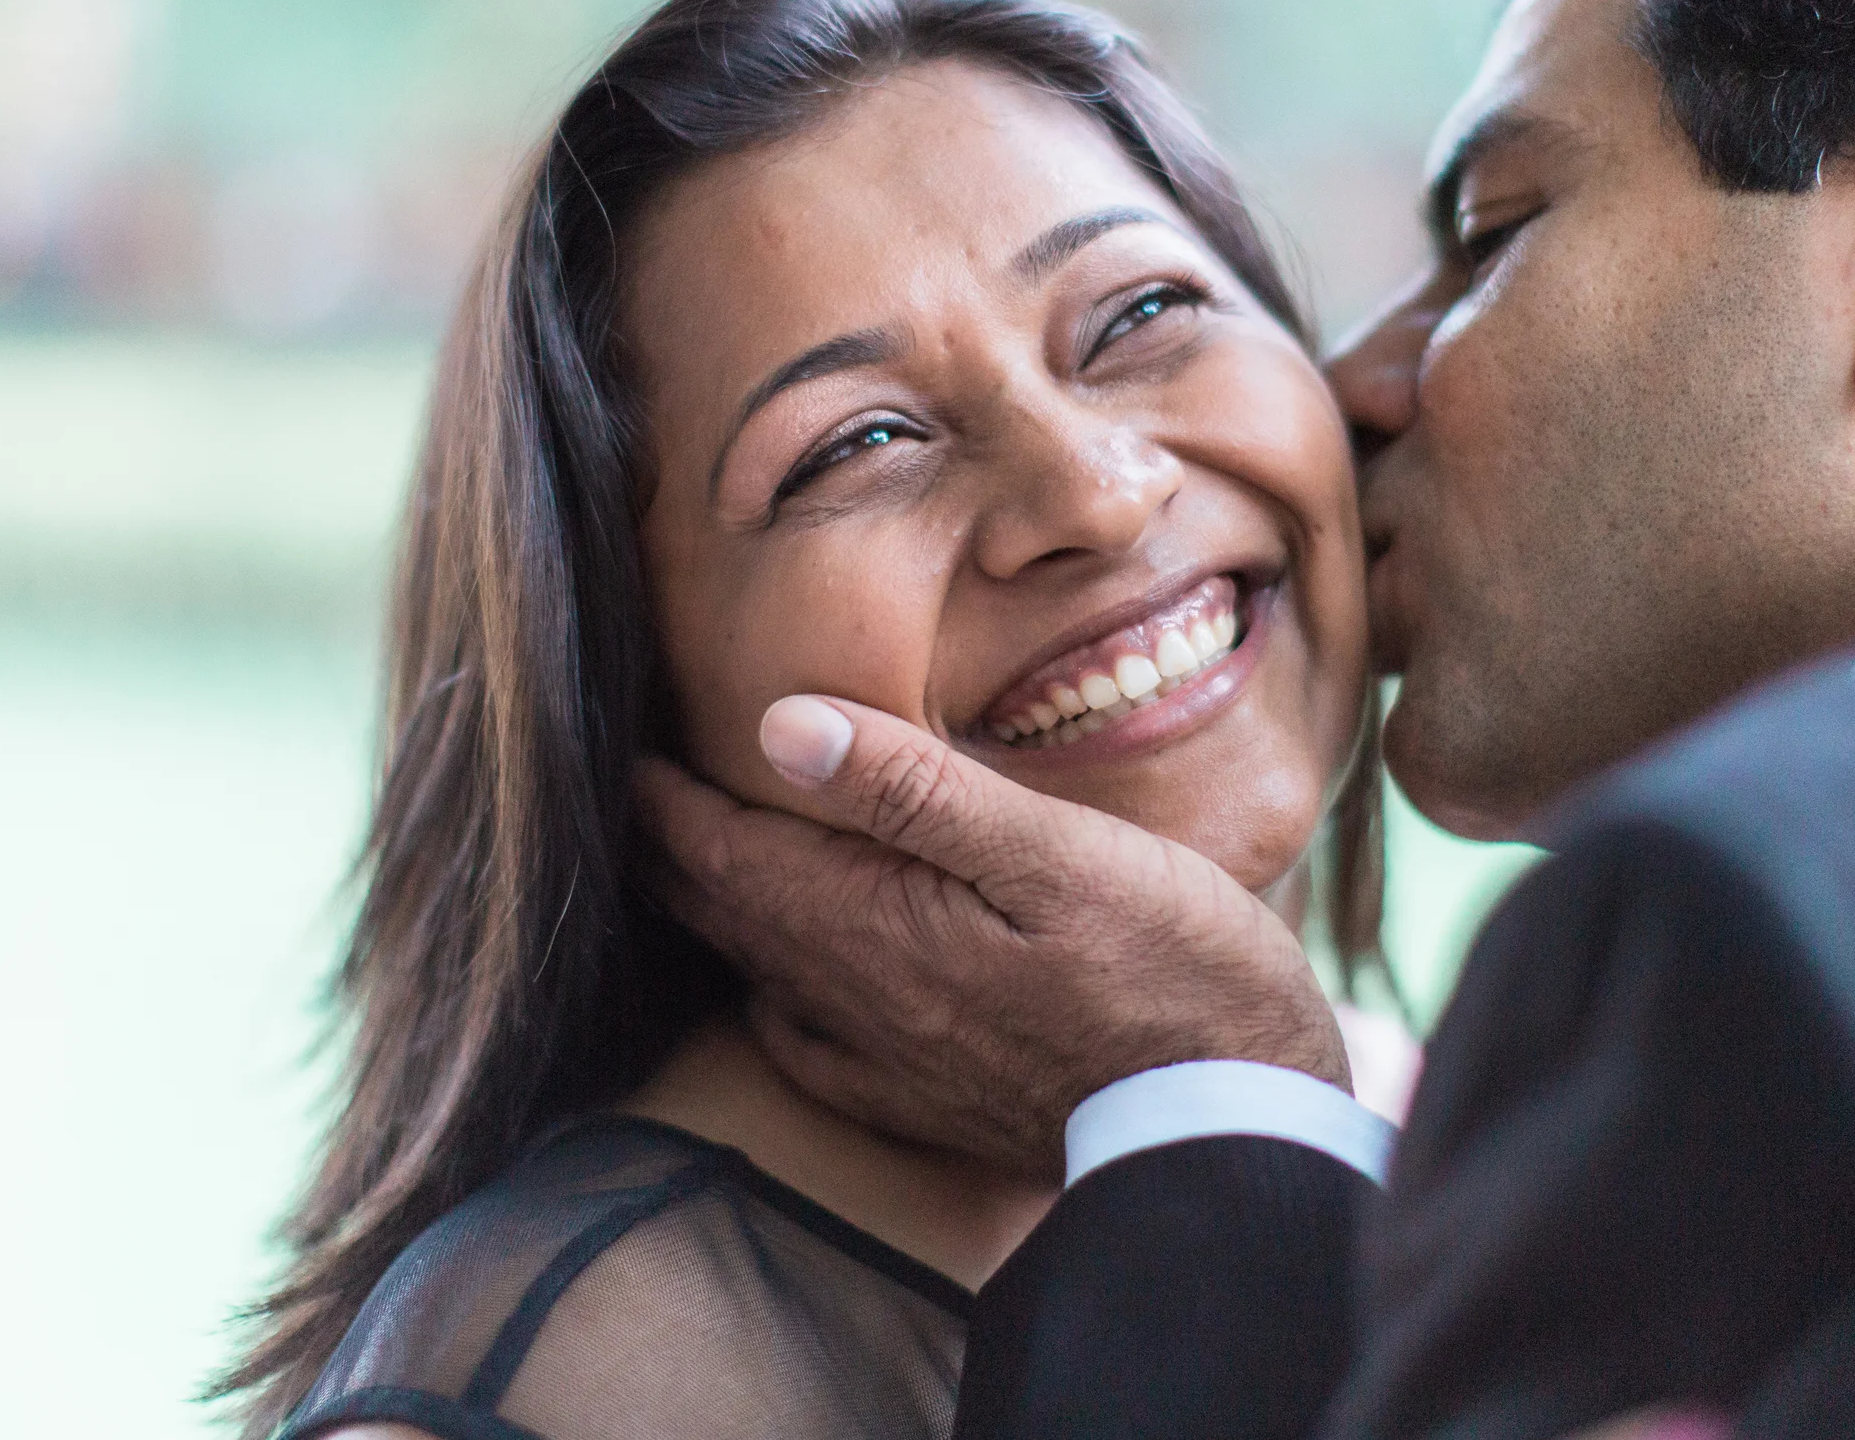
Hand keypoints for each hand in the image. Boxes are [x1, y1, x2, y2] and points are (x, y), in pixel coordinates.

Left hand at [642, 694, 1348, 1180]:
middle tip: (630, 790)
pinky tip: (781, 984)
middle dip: (669, 848)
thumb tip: (779, 727)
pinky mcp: (931, 1105)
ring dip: (715, 911)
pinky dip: (773, 995)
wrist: (1233, 1127)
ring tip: (688, 859)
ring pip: (761, 974)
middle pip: (728, 914)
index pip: (729, 852)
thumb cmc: (1172, 966)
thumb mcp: (1055, 853)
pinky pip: (810, 1048)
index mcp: (878, 929)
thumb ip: (916, 790)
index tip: (621, 742)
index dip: (666, 795)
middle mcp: (860, 1003)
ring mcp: (891, 1062)